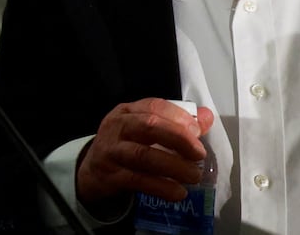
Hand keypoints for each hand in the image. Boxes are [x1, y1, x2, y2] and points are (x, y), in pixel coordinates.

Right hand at [75, 98, 215, 206]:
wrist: (92, 170)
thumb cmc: (125, 145)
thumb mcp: (145, 129)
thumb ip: (176, 123)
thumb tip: (207, 116)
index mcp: (128, 111)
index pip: (154, 106)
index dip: (178, 116)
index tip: (198, 131)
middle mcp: (118, 127)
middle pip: (149, 126)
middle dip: (179, 139)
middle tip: (199, 154)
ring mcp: (112, 151)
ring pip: (144, 155)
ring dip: (173, 166)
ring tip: (194, 176)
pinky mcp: (111, 175)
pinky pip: (138, 180)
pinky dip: (161, 187)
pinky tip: (178, 192)